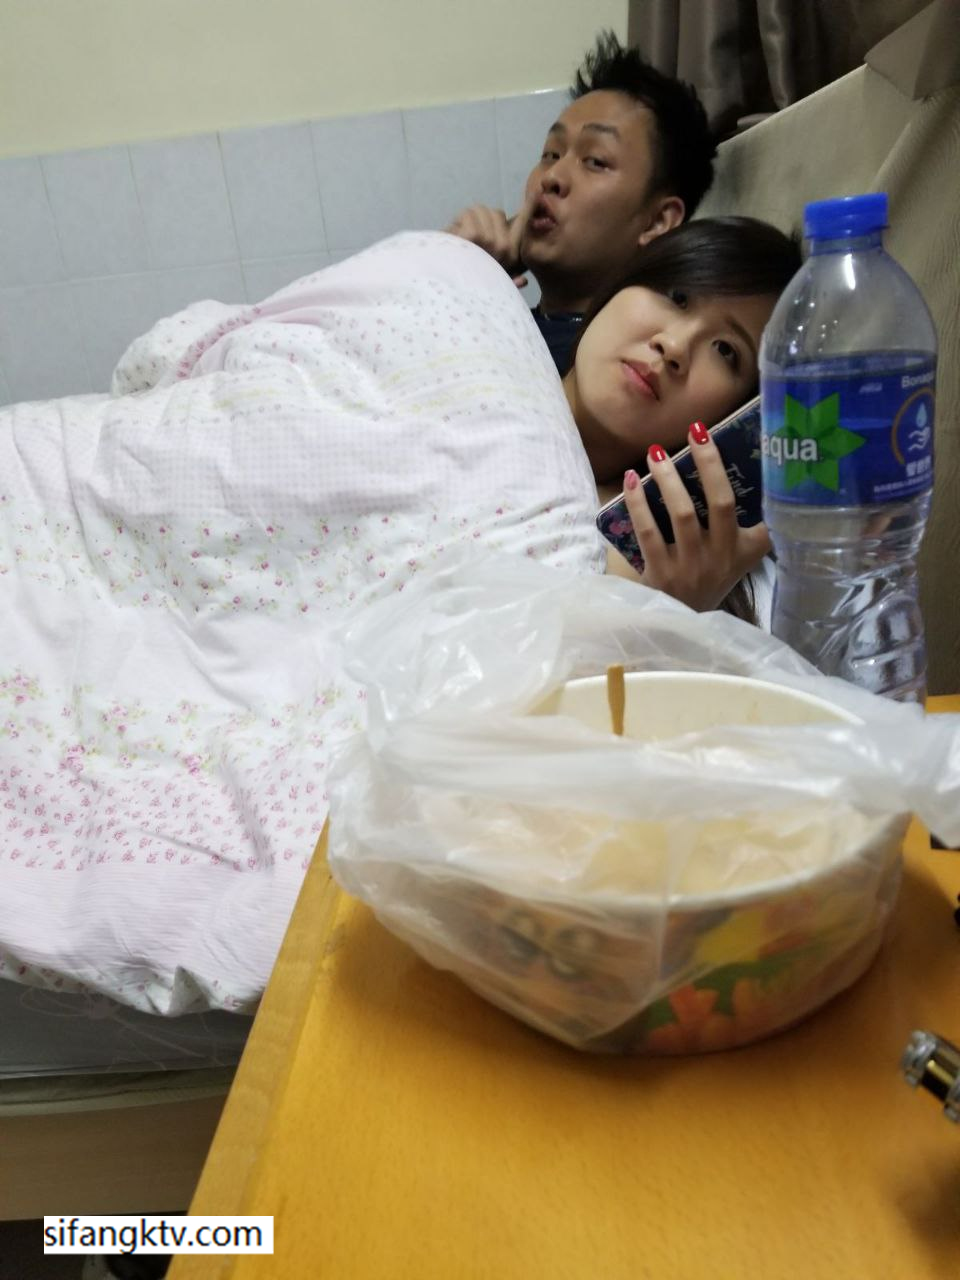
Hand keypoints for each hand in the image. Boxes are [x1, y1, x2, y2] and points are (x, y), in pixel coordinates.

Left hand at [446, 203, 528, 286]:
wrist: (443, 278)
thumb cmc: (464, 276)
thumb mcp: (487, 275)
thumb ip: (508, 276)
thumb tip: (523, 282)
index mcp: (511, 256)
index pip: (523, 224)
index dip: (529, 208)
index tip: (536, 194)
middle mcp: (505, 249)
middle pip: (497, 213)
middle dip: (480, 219)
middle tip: (468, 235)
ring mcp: (489, 242)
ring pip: (482, 211)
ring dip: (467, 220)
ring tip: (460, 236)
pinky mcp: (473, 236)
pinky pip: (469, 215)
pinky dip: (458, 221)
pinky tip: (454, 234)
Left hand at [615, 422, 771, 611]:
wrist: (679, 626)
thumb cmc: (707, 582)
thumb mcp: (735, 561)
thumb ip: (746, 531)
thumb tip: (744, 474)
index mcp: (744, 552)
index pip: (766, 518)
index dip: (770, 489)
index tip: (767, 455)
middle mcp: (722, 558)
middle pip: (722, 503)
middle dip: (709, 464)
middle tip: (696, 432)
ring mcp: (691, 567)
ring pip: (682, 513)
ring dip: (669, 478)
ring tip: (656, 453)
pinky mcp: (660, 574)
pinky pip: (648, 531)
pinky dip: (639, 502)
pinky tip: (632, 480)